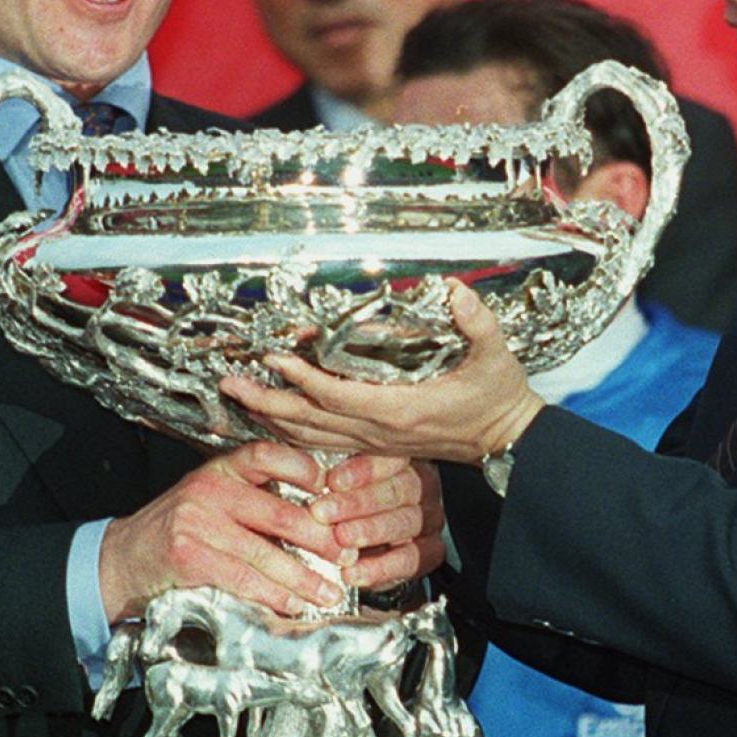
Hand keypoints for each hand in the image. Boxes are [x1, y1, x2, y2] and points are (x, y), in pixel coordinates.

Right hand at [97, 442, 440, 621]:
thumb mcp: (214, 500)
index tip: (334, 492)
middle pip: (278, 512)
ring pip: (264, 552)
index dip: (305, 470)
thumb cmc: (179, 531)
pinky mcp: (186, 555)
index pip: (268, 455)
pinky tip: (291, 603)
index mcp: (221, 469)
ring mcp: (195, 521)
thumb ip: (256, 501)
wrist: (122, 559)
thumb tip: (320, 519)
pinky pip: (240, 577)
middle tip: (347, 557)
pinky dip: (271, 594)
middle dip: (321, 540)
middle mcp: (208, 488)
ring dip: (302, 578)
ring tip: (328, 592)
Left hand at [224, 282, 543, 463]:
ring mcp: (376, 442)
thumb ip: (478, 323)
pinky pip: (324, 442)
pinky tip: (273, 420)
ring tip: (239, 399)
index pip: (340, 394)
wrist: (506, 441)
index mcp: (402, 410)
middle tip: (230, 384)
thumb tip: (456, 291)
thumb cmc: (498, 398)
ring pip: (312, 436)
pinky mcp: (377, 445)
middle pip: (311, 421)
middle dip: (267, 402)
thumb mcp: (496, 357)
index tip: (275, 357)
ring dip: (271, 418)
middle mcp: (381, 431)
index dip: (304, 378)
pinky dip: (293, 432)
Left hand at [316, 455, 446, 586]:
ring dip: (369, 532)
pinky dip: (380, 568)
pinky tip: (352, 573)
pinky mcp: (431, 552)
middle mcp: (422, 486)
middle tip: (323, 513)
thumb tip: (306, 468)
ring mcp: (430, 519)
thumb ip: (331, 474)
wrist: (364, 548)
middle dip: (357, 503)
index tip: (332, 481)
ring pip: (405, 522)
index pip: (391, 458)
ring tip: (340, 540)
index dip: (363, 470)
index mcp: (402, 459)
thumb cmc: (345, 503)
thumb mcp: (338, 482)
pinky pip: (410, 560)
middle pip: (397, 490)